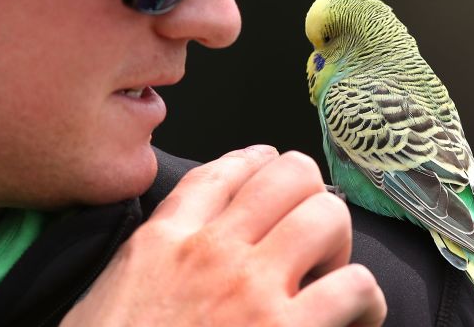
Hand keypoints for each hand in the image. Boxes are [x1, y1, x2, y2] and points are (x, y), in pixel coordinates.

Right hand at [61, 145, 386, 325]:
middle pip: (288, 175)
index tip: (272, 168)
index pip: (224, 172)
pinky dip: (365, 300)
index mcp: (161, 242)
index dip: (259, 162)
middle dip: (308, 199)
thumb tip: (178, 251)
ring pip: (326, 214)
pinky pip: (354, 285)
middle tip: (304, 239)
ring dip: (337, 241)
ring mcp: (249, 288)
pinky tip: (355, 316)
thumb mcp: (109, 294)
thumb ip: (148, 260)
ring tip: (328, 272)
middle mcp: (209, 251)